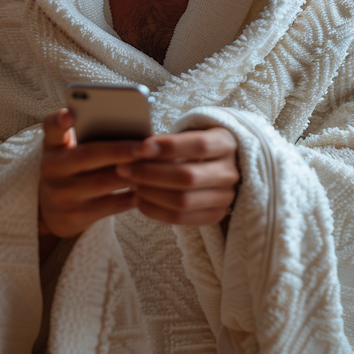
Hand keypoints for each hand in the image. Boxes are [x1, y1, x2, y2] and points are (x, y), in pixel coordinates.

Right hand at [39, 108, 158, 238]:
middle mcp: (52, 170)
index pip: (51, 128)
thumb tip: (127, 126)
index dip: (59, 121)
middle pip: (87, 156)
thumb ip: (85, 134)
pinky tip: (148, 188)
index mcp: (52, 146)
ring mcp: (62, 195)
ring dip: (131, 174)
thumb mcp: (66, 149)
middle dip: (120, 150)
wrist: (53, 212)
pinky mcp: (76, 216)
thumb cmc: (70, 169)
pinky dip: (131, 195)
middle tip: (148, 146)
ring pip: (102, 182)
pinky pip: (110, 205)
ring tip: (154, 165)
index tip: (69, 115)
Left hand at [115, 128, 238, 225]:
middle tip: (124, 168)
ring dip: (150, 193)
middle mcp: (230, 171)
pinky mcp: (215, 215)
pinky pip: (181, 218)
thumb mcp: (190, 134)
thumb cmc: (194, 146)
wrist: (218, 165)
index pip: (199, 145)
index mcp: (226, 143)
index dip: (168, 147)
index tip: (140, 147)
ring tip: (130, 184)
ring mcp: (226, 196)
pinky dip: (155, 210)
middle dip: (150, 173)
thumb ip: (169, 141)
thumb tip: (136, 149)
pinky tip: (138, 201)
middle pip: (187, 177)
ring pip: (183, 200)